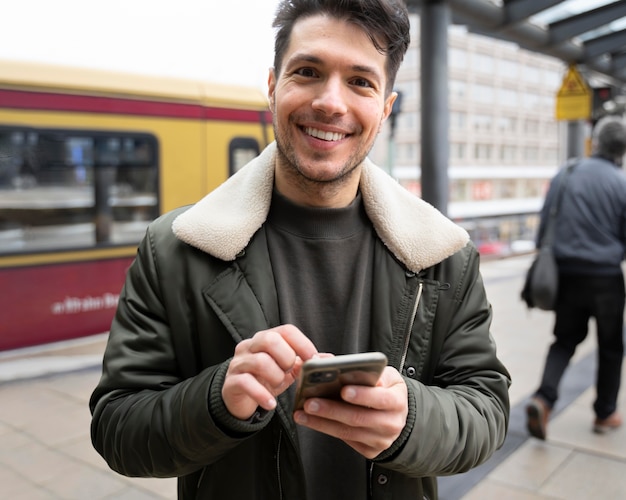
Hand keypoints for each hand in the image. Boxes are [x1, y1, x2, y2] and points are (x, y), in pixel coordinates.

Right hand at [222, 324, 317, 419]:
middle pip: (270, 339)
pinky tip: (270, 404)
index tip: (312, 358)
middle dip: (286, 358)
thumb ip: (305, 363)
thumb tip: (329, 359)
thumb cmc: (266, 380)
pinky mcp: (231, 382)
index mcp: (266, 338)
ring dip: (276, 377)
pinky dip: (262, 395)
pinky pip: (246, 383)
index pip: (286, 330)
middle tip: (289, 372)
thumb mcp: (287, 370)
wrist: (240, 398)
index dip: (302, 343)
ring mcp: (238, 363)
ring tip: (278, 386)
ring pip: (260, 361)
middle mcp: (250, 346)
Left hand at [293, 366, 407, 458]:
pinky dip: (326, 429)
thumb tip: (332, 361)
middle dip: (331, 410)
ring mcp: (381, 440)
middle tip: (310, 402)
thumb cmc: (386, 389)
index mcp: (397, 401)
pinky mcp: (370, 450)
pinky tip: (312, 421)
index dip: (362, 395)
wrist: (396, 415)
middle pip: (358, 418)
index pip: (381, 399)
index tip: (343, 390)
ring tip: (302, 413)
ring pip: (347, 432)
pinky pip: (345, 440)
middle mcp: (392, 423)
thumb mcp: (384, 374)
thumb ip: (364, 368)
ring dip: (321, 422)